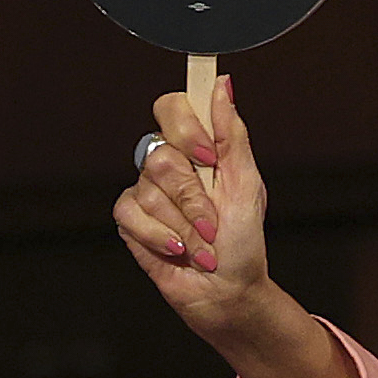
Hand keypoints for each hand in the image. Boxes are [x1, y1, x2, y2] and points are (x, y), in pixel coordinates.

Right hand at [113, 75, 276, 339]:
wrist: (228, 291)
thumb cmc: (242, 243)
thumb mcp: (247, 184)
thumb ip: (232, 133)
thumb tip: (222, 85)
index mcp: (197, 149)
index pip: (172, 107)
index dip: (186, 127)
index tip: (208, 155)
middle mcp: (168, 165)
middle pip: (161, 154)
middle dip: (193, 197)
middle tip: (212, 221)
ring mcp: (146, 191)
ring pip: (149, 189)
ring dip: (184, 226)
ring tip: (203, 245)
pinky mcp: (130, 220)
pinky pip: (132, 214)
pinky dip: (161, 237)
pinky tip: (179, 250)